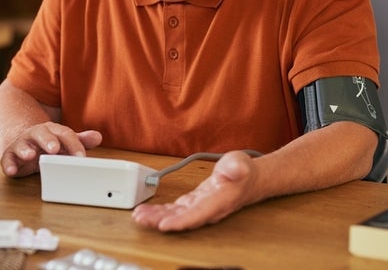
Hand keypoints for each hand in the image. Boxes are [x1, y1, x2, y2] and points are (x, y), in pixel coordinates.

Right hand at [0, 122, 101, 177]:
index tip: (81, 157)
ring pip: (23, 145)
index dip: (74, 145)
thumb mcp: (63, 141)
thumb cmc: (46, 144)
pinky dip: (9, 165)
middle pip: (42, 134)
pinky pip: (8, 159)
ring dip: (26, 150)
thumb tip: (98, 137)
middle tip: (55, 149)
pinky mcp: (10, 156)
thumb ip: (79, 140)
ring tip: (30, 155)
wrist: (22, 141)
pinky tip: (12, 171)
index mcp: (52, 131)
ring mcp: (22, 144)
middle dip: (48, 141)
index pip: (65, 134)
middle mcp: (36, 135)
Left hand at [132, 150, 258, 231]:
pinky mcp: (193, 204)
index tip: (164, 224)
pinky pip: (175, 211)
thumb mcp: (241, 163)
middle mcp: (208, 209)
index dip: (180, 221)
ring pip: (176, 217)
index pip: (198, 214)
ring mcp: (200, 208)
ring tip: (139, 215)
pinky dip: (161, 212)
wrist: (248, 179)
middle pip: (182, 219)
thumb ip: (236, 167)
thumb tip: (233, 169)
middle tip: (141, 218)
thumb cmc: (244, 172)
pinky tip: (148, 211)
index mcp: (219, 201)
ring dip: (156, 217)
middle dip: (160, 221)